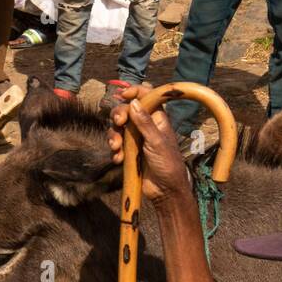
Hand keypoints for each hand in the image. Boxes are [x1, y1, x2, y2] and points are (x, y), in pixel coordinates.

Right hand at [107, 84, 191, 203]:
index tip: (124, 95)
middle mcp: (145, 126)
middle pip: (126, 110)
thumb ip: (145, 123)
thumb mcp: (157, 142)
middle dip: (118, 115)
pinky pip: (116, 145)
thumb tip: (134, 102)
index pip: (146, 96)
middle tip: (119, 122)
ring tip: (116, 147)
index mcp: (157, 118)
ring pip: (118, 128)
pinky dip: (115, 150)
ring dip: (114, 135)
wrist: (165, 190)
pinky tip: (118, 159)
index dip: (135, 92)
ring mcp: (136, 139)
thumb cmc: (168, 164)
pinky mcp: (129, 152)